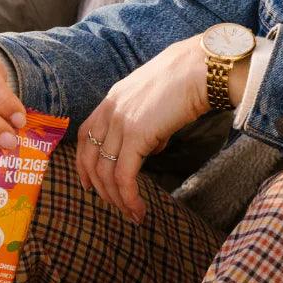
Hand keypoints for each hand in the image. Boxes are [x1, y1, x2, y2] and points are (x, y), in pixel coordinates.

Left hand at [77, 36, 239, 224]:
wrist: (199, 69)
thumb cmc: (185, 80)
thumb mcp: (154, 99)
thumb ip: (145, 122)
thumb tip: (150, 147)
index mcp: (113, 98)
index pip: (86, 134)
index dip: (83, 162)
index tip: (89, 183)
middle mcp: (110, 110)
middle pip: (91, 157)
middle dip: (99, 187)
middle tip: (114, 205)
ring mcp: (120, 122)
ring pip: (105, 172)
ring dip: (117, 199)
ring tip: (132, 214)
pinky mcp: (136, 135)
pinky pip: (124, 176)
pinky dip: (128, 197)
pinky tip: (139, 209)